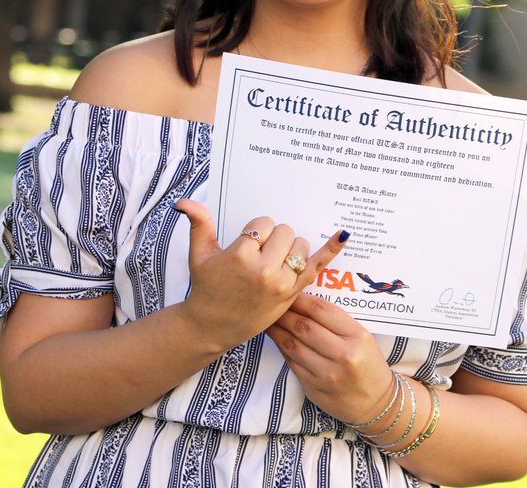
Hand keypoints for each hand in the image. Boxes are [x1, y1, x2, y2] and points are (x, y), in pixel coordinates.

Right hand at [175, 198, 347, 351]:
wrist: (213, 326)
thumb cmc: (207, 288)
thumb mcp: (199, 254)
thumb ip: (198, 224)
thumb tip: (183, 201)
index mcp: (241, 255)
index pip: (264, 224)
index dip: (256, 232)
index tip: (247, 246)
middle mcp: (264, 269)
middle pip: (285, 232)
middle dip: (273, 239)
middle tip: (259, 255)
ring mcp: (282, 283)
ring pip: (300, 245)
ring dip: (290, 249)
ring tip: (274, 262)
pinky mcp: (293, 293)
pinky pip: (317, 266)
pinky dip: (331, 249)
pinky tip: (343, 234)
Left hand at [266, 292, 394, 424]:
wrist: (375, 404)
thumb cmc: (368, 365)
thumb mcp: (363, 338)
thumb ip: (338, 323)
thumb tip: (305, 303)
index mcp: (357, 337)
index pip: (322, 310)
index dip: (301, 299)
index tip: (289, 292)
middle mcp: (342, 355)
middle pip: (304, 326)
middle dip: (284, 312)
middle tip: (273, 303)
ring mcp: (326, 373)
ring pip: (293, 345)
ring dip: (277, 330)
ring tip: (268, 319)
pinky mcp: (314, 387)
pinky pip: (292, 363)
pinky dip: (282, 348)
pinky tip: (277, 339)